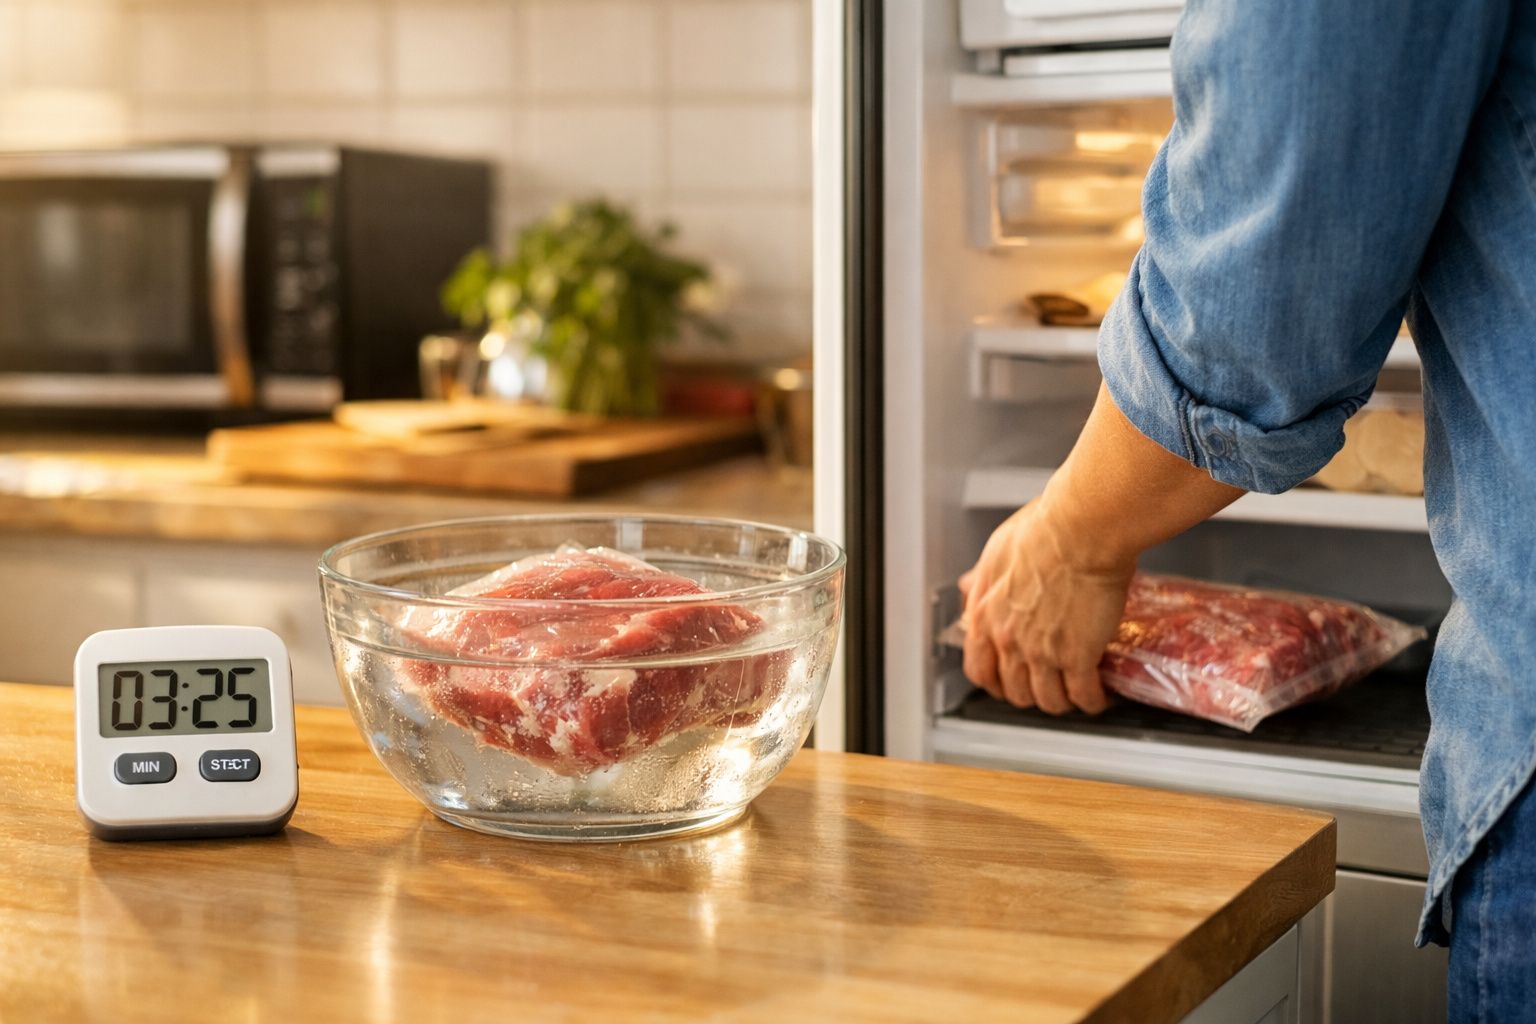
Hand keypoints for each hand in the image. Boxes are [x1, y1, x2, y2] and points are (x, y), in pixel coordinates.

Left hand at [958, 500, 1133, 713]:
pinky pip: (1083, 695)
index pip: (979, 669)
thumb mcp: (997, 550)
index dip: (995, 682)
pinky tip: (1101, 695)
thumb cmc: (1047, 527)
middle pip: (1014, 691)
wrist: (1083, 528)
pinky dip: (1093, 701)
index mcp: (985, 613)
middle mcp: (1007, 637)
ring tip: (1075, 693)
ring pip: (1048, 700)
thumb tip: (974, 586)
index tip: (1006, 683)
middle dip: (1031, 694)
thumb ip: (986, 579)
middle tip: (1046, 687)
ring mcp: (1041, 651)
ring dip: (1062, 702)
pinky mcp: (1077, 655)